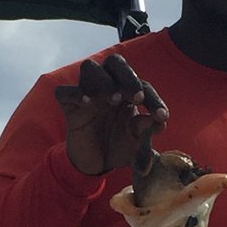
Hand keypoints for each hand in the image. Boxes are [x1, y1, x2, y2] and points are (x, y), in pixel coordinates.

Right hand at [52, 54, 168, 176]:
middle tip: (137, 97)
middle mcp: (108, 85)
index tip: (161, 116)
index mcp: (128, 91)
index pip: (142, 85)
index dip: (153, 99)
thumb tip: (158, 122)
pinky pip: (65, 91)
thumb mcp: (137, 144)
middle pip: (115, 62)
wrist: (96, 164)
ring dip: (103, 81)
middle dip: (128, 76)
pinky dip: (75, 93)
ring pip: (89, 67)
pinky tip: (87, 103)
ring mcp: (87, 93)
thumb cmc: (120, 146)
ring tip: (113, 100)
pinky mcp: (68, 105)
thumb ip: (147, 132)